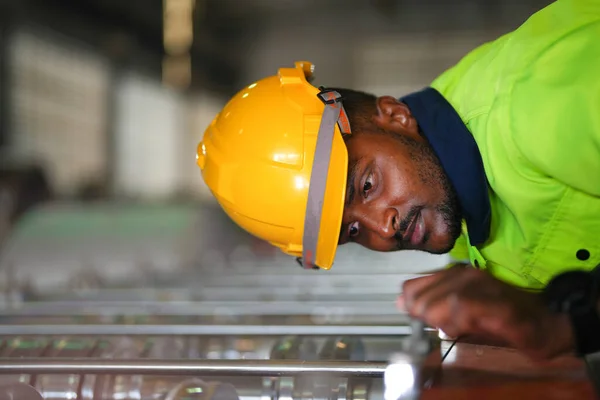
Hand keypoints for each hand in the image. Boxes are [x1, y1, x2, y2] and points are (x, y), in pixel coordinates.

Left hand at [397, 264, 574, 359]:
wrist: (545, 323)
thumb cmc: (501, 318)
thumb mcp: (459, 312)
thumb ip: (432, 305)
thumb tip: (403, 302)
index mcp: (453, 275)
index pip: (412, 286)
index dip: (412, 306)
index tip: (422, 319)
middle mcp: (465, 275)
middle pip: (422, 298)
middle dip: (426, 318)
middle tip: (446, 327)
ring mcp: (483, 287)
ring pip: (441, 303)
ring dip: (443, 322)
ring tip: (459, 329)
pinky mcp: (497, 304)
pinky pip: (465, 310)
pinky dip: (460, 323)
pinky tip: (467, 329)